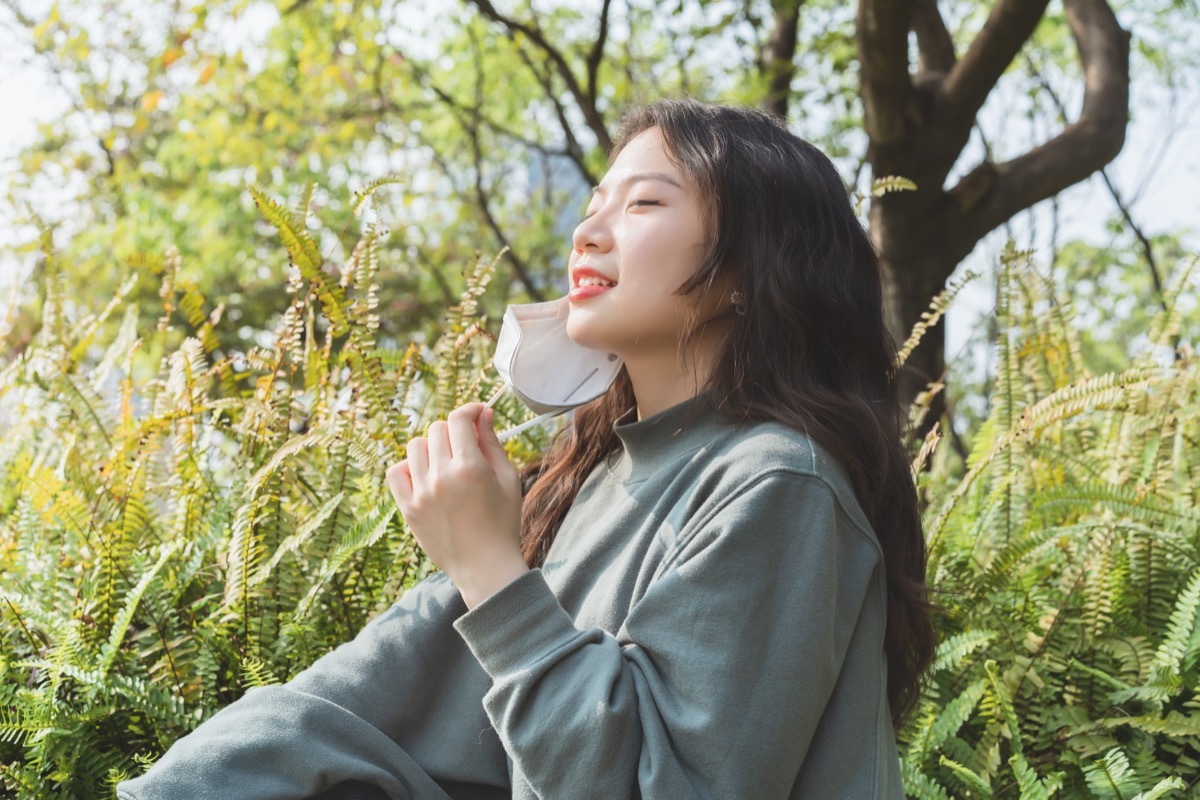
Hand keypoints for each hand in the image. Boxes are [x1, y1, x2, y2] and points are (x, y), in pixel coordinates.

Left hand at [386, 403, 527, 608]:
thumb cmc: (503, 522)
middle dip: (454, 432)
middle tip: (466, 447)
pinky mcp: (408, 508)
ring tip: (446, 464)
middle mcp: (442, 477)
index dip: (469, 410)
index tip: (476, 414)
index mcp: (470, 468)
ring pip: (416, 446)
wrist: (485, 566)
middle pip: (437, 429)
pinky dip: (409, 467)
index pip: (459, 419)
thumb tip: (483, 413)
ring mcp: (421, 493)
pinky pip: (396, 471)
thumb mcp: (508, 479)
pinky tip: (425, 476)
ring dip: (432, 447)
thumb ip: (493, 443)